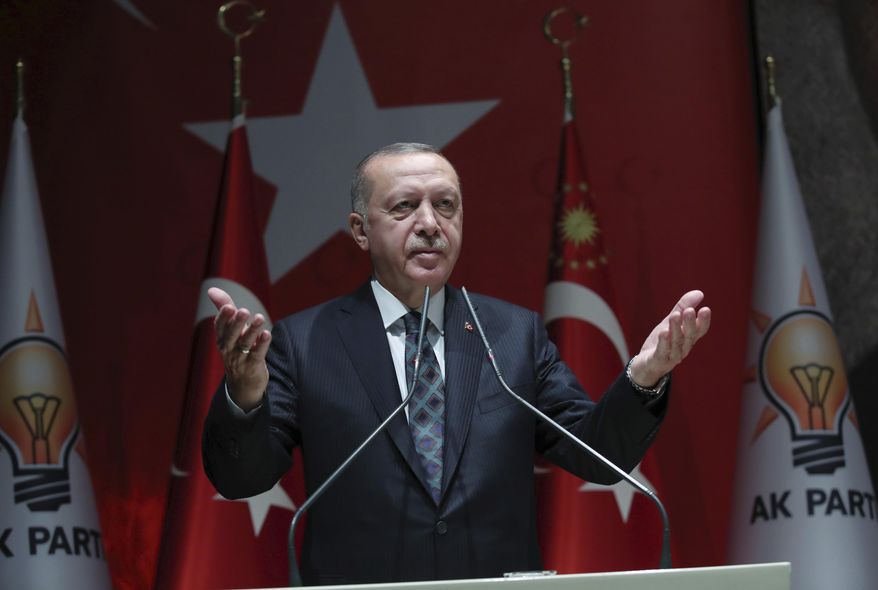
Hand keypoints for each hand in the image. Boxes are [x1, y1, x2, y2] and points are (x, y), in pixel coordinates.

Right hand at [208, 287, 271, 410]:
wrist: (243, 383)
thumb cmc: (237, 349)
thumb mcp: (231, 329)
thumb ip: (224, 308)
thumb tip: (211, 289)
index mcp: (222, 339)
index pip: (220, 327)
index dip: (223, 317)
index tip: (229, 306)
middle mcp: (228, 349)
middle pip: (231, 335)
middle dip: (237, 323)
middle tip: (244, 311)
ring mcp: (240, 359)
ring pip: (245, 343)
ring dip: (252, 330)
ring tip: (259, 318)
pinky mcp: (253, 366)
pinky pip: (257, 354)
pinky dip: (262, 344)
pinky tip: (266, 334)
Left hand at [629, 290, 710, 386]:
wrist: (646, 365)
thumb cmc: (662, 341)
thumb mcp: (671, 321)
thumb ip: (683, 307)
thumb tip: (700, 293)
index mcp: (688, 338)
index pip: (699, 330)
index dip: (703, 321)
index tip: (706, 309)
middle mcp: (683, 348)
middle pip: (688, 336)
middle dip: (690, 323)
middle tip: (690, 310)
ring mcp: (671, 356)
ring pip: (675, 343)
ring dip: (675, 329)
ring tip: (674, 315)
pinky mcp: (658, 361)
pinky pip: (662, 352)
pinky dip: (663, 343)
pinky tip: (663, 332)